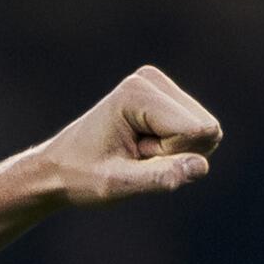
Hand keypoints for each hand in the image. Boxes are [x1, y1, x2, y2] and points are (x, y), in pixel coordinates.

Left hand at [39, 65, 223, 205]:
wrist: (57, 168)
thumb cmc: (81, 176)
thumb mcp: (118, 184)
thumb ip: (160, 176)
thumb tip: (200, 167)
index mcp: (138, 93)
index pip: (198, 132)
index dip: (171, 157)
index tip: (134, 156)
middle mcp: (151, 80)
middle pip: (206, 129)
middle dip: (175, 153)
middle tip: (133, 156)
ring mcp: (159, 85)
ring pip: (205, 132)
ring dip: (173, 152)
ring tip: (134, 152)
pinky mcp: (165, 97)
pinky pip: (198, 132)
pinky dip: (174, 147)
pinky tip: (141, 146)